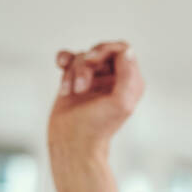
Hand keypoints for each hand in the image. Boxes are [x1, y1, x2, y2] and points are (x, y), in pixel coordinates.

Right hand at [49, 41, 143, 156]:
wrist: (73, 140)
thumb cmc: (98, 126)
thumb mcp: (120, 103)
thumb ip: (128, 76)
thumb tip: (128, 51)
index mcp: (132, 83)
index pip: (122, 50)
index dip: (105, 50)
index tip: (92, 61)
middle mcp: (116, 78)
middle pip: (100, 50)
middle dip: (86, 65)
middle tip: (82, 87)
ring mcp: (96, 78)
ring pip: (82, 56)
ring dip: (73, 72)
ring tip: (72, 93)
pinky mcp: (77, 79)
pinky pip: (69, 57)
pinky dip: (63, 62)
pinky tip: (59, 67)